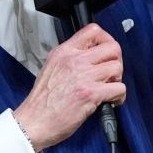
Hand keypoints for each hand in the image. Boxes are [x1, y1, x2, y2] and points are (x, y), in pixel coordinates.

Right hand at [12, 25, 125, 151]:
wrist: (34, 121)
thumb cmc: (42, 101)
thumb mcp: (51, 67)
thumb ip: (69, 58)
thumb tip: (90, 57)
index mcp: (64, 51)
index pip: (93, 30)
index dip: (106, 40)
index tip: (105, 53)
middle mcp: (74, 60)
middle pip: (112, 47)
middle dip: (116, 60)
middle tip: (111, 73)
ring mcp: (83, 76)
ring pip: (117, 67)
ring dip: (117, 79)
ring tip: (109, 88)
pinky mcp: (90, 94)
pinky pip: (119, 88)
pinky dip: (119, 96)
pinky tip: (111, 101)